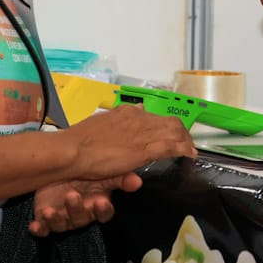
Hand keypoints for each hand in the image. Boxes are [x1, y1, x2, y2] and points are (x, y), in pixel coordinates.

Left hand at [28, 173, 142, 236]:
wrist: (56, 167)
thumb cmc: (83, 171)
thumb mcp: (102, 172)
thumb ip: (120, 178)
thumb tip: (138, 181)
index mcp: (96, 204)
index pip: (104, 213)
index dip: (102, 210)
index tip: (100, 202)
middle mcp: (81, 214)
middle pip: (82, 219)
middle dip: (76, 210)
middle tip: (71, 196)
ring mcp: (63, 218)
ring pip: (62, 225)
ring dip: (56, 220)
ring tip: (50, 211)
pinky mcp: (46, 219)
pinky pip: (43, 229)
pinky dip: (39, 229)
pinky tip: (35, 225)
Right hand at [67, 105, 194, 178]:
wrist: (72, 151)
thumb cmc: (79, 142)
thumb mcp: (101, 122)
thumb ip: (120, 119)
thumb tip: (137, 108)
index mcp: (125, 113)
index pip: (152, 115)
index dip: (163, 124)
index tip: (168, 131)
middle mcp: (137, 118)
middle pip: (168, 121)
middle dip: (180, 131)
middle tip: (186, 141)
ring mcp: (142, 133)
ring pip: (174, 132)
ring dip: (185, 140)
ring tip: (190, 148)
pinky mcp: (145, 149)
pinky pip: (171, 146)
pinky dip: (183, 149)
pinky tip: (190, 154)